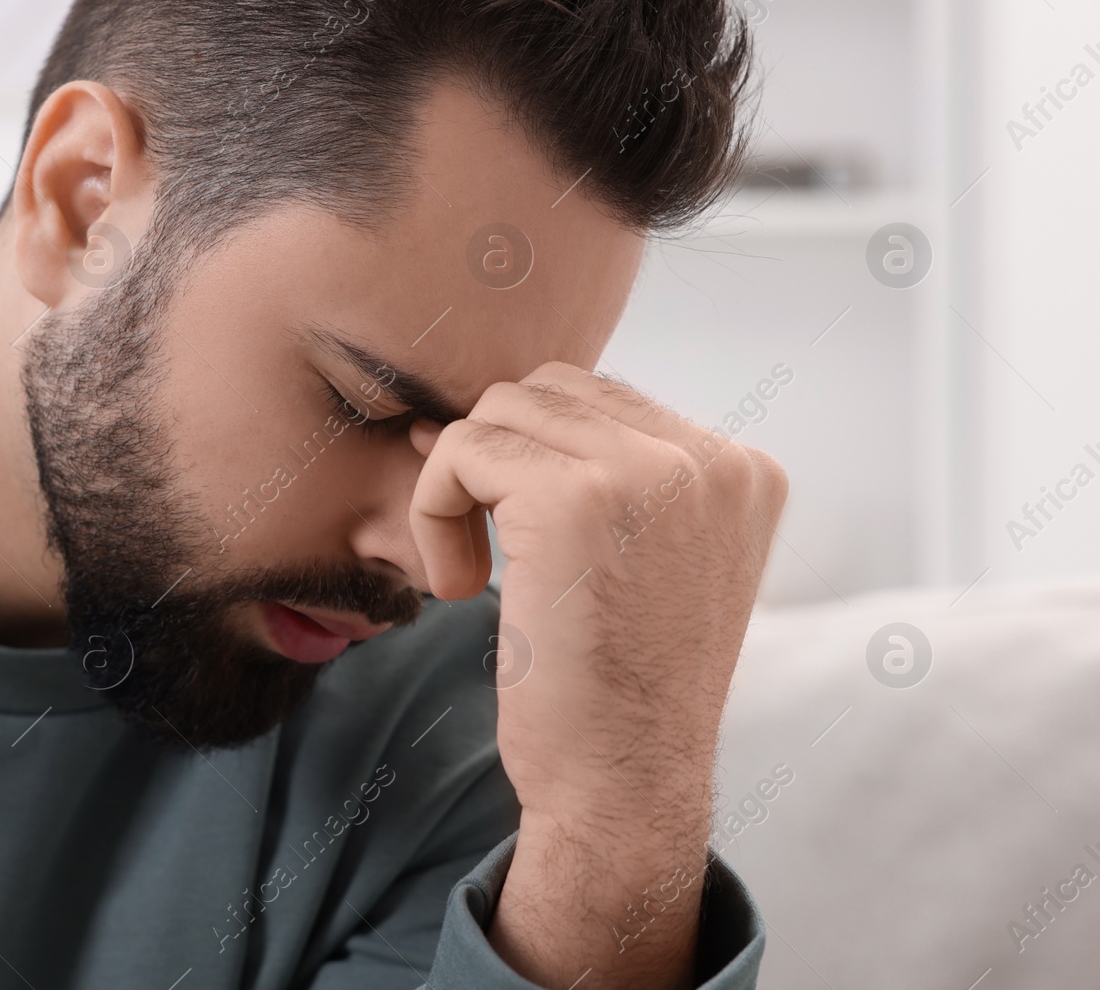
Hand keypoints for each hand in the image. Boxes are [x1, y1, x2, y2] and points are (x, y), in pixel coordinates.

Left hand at [407, 363, 786, 988]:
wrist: (623, 788)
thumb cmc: (618, 689)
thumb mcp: (648, 563)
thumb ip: (611, 479)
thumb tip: (485, 405)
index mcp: (744, 471)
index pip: (605, 401)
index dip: (533, 457)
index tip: (504, 531)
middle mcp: (712, 458)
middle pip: (552, 390)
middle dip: (496, 461)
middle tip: (481, 553)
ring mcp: (651, 471)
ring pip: (503, 411)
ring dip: (462, 485)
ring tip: (470, 574)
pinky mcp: (576, 498)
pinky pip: (464, 449)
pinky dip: (434, 508)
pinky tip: (457, 586)